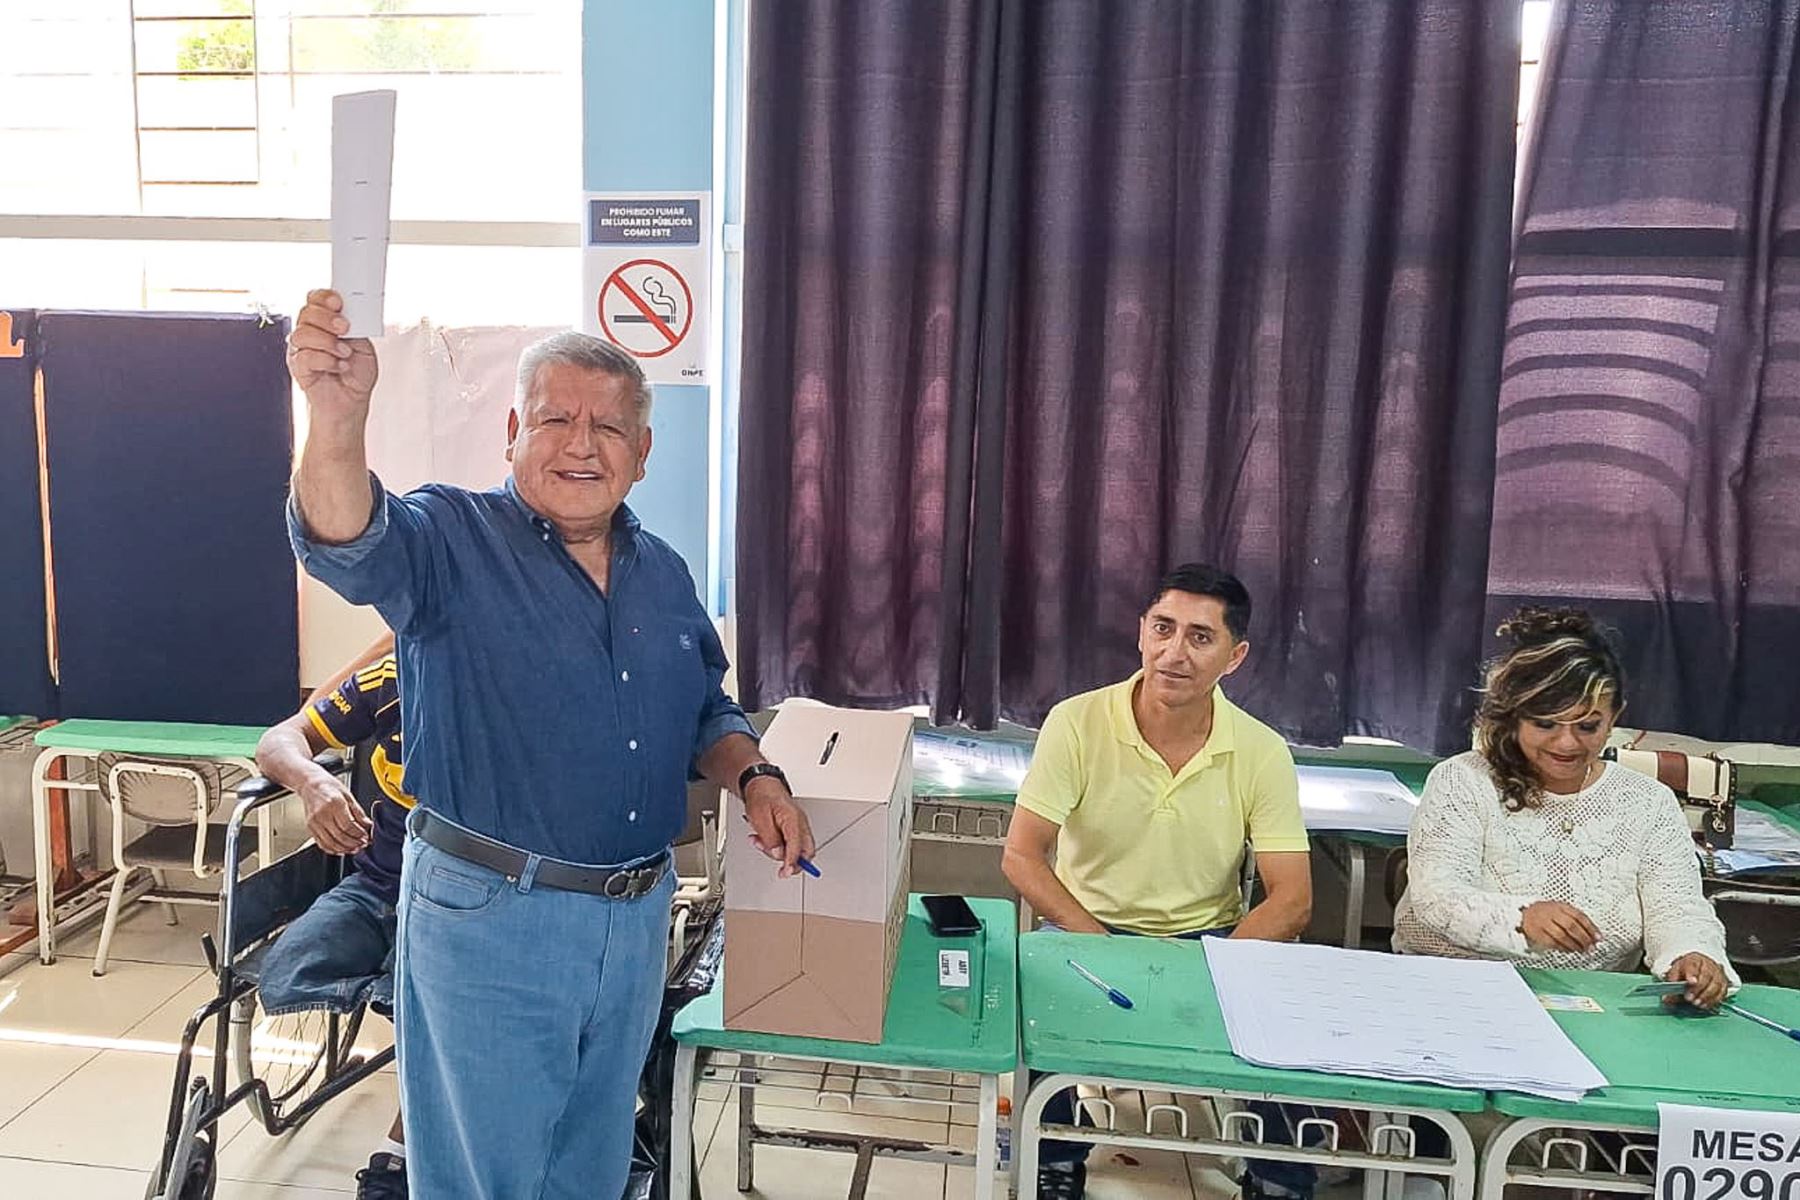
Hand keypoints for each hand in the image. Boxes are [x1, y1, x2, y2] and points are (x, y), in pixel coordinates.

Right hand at [287, 289, 377, 416]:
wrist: (351, 401)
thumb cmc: (356, 374)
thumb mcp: (364, 347)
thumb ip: (356, 329)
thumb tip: (350, 315)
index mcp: (325, 322)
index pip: (315, 299)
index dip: (324, 297)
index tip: (339, 303)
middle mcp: (310, 332)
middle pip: (307, 312)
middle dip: (327, 318)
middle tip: (344, 329)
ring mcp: (301, 349)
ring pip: (302, 334)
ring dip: (328, 342)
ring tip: (344, 353)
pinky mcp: (298, 366)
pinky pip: (305, 356)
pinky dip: (325, 360)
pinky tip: (338, 366)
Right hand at [298, 774, 372, 855]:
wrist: (310, 783)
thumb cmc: (329, 786)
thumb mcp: (348, 795)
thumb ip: (358, 812)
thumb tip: (368, 825)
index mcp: (334, 803)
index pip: (348, 825)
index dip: (359, 834)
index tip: (366, 837)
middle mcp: (322, 814)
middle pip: (340, 836)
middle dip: (354, 843)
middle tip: (363, 844)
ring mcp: (314, 822)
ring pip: (330, 843)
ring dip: (344, 849)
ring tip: (354, 848)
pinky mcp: (310, 827)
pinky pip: (321, 843)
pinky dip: (332, 849)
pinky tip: (342, 849)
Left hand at [742, 775, 815, 878]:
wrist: (761, 785)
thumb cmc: (761, 797)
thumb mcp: (760, 819)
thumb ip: (771, 839)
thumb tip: (778, 854)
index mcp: (793, 819)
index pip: (797, 847)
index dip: (791, 863)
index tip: (785, 873)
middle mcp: (799, 823)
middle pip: (806, 851)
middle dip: (794, 863)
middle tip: (782, 871)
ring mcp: (798, 825)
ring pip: (797, 848)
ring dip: (779, 852)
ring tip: (760, 843)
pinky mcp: (792, 827)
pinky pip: (791, 842)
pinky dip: (779, 846)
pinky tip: (764, 841)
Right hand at [1519, 900, 1600, 952]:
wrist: (1524, 915)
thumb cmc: (1546, 913)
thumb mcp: (1561, 910)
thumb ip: (1576, 919)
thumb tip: (1593, 934)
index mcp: (1560, 906)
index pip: (1579, 916)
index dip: (1591, 928)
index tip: (1598, 937)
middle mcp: (1552, 913)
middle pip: (1571, 926)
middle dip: (1584, 938)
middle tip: (1591, 947)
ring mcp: (1543, 923)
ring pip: (1562, 936)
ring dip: (1575, 945)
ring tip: (1582, 950)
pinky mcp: (1538, 934)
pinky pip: (1553, 943)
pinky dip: (1564, 948)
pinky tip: (1570, 950)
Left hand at [1664, 951, 1728, 1009]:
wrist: (1698, 968)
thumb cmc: (1686, 971)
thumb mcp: (1675, 974)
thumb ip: (1671, 985)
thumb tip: (1667, 999)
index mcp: (1693, 959)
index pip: (1693, 965)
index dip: (1692, 974)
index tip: (1690, 982)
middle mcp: (1708, 965)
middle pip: (1706, 975)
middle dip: (1698, 989)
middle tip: (1689, 999)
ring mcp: (1718, 973)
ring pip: (1716, 984)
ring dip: (1706, 996)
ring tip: (1697, 1004)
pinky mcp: (1724, 983)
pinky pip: (1722, 992)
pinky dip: (1714, 1000)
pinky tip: (1705, 1005)